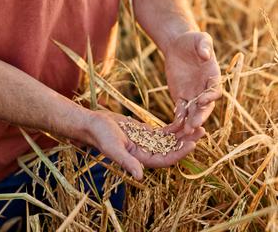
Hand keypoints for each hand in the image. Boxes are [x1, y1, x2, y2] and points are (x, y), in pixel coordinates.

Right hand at [80, 110, 204, 179]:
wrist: (94, 124)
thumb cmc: (100, 136)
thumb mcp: (113, 148)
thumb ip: (127, 161)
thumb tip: (140, 177)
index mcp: (140, 160)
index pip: (165, 160)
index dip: (179, 153)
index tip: (193, 144)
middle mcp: (146, 153)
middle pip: (171, 150)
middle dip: (186, 142)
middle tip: (201, 131)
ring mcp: (147, 142)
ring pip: (169, 140)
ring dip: (183, 133)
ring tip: (197, 123)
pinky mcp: (146, 132)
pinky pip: (163, 131)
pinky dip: (173, 126)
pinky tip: (183, 118)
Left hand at [164, 32, 221, 133]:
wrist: (177, 46)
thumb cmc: (191, 40)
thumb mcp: (199, 39)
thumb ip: (204, 45)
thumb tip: (206, 55)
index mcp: (212, 76)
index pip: (214, 89)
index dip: (211, 96)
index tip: (203, 100)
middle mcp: (204, 88)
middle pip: (204, 106)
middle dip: (200, 115)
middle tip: (194, 125)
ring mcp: (192, 94)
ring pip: (192, 111)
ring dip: (190, 121)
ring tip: (185, 131)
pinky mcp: (180, 96)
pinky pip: (180, 109)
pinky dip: (178, 116)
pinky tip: (175, 124)